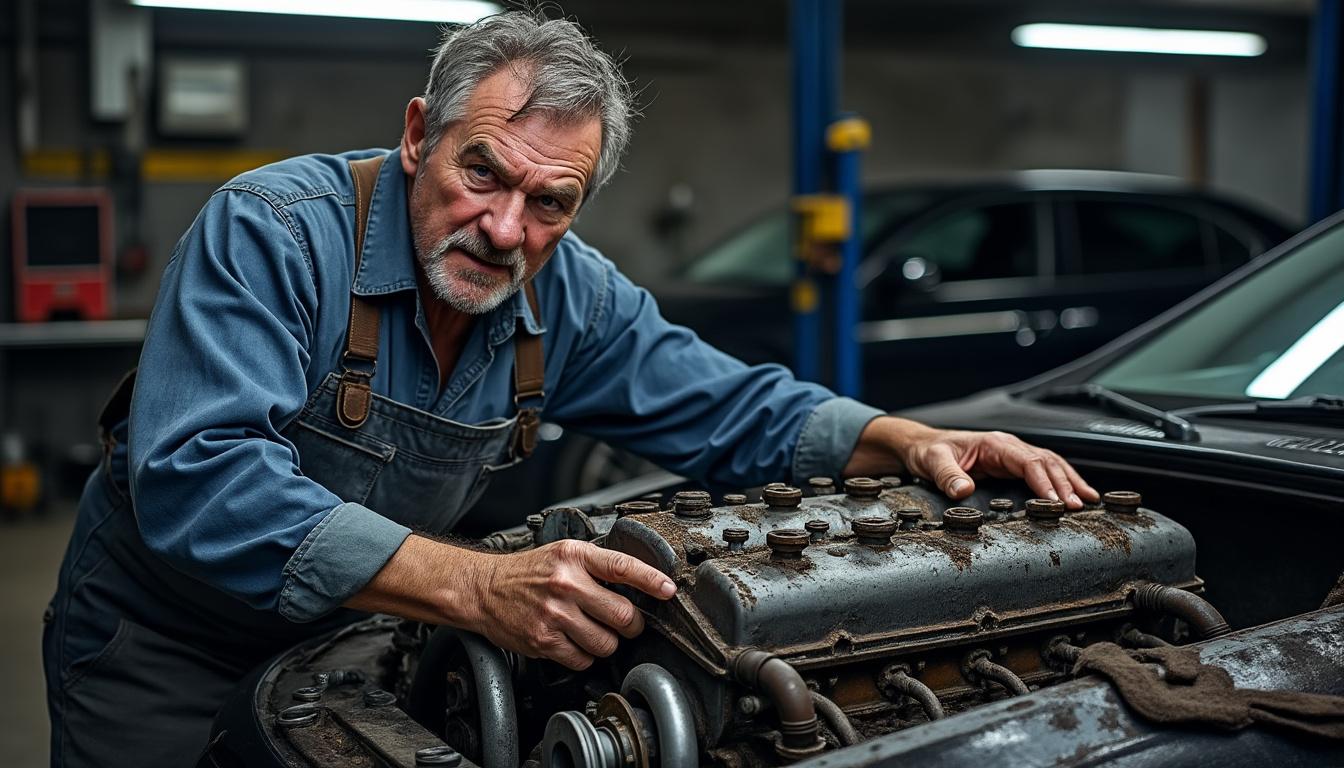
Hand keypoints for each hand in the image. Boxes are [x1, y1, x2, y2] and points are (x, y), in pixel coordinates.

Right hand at [475, 539, 677, 669]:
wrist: (484, 589)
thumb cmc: (528, 572)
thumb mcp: (564, 553)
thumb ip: (598, 564)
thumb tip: (640, 583)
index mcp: (574, 557)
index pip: (623, 567)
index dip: (652, 581)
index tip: (669, 590)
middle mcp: (565, 584)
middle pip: (623, 615)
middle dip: (633, 625)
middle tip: (629, 623)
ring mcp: (554, 614)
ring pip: (607, 643)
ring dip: (609, 643)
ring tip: (596, 632)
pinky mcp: (544, 641)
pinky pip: (583, 660)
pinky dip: (586, 656)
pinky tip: (576, 642)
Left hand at [846, 417, 1098, 508]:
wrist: (920, 447)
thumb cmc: (927, 451)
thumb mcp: (932, 462)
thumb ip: (948, 476)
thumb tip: (964, 490)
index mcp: (995, 444)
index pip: (1028, 461)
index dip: (1045, 481)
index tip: (1057, 501)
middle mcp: (1008, 447)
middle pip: (1046, 462)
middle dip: (1066, 484)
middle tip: (1080, 507)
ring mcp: (1012, 456)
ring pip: (1050, 465)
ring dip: (1071, 482)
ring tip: (1090, 501)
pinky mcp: (1011, 466)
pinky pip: (1042, 472)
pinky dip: (1062, 482)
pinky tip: (1075, 495)